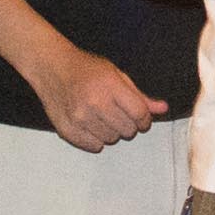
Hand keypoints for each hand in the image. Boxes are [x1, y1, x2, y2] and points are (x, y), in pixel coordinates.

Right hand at [41, 44, 164, 153]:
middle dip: (128, 124)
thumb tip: (163, 109)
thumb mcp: (116, 74)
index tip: (139, 116)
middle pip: (127, 130)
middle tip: (117, 113)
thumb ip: (139, 95)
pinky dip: (96, 139)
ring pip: (111, 140)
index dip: (144, 119)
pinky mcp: (67, 130)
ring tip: (101, 116)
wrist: (51, 67)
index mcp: (110, 85)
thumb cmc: (86, 69)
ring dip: (111, 131)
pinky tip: (90, 124)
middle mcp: (94, 102)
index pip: (139, 114)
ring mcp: (79, 117)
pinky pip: (94, 146)